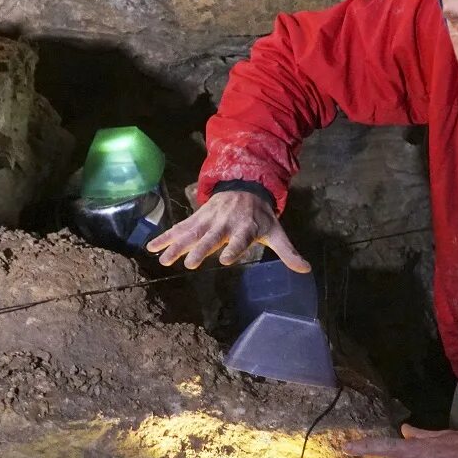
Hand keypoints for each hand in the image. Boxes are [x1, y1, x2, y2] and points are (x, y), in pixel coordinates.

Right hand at [146, 189, 310, 271]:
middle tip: (189, 264)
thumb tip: (306, 270)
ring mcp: (209, 219)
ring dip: (177, 245)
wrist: (245, 187)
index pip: (240, 239)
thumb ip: (288, 252)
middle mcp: (225, 223)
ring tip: (163, 260)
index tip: (224, 259)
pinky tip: (152, 247)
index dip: (233, 248)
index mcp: (245, 227)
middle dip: (200, 249)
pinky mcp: (197, 218)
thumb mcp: (276, 232)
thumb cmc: (261, 216)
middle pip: (212, 237)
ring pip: (191, 233)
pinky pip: (180, 228)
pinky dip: (166, 237)